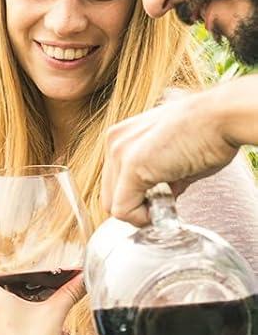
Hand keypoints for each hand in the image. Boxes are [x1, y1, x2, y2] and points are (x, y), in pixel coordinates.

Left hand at [102, 84, 250, 222]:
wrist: (224, 116)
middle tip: (165, 207)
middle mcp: (115, 141)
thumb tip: (162, 199)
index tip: (162, 200)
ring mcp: (120, 152)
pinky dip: (142, 218)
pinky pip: (123, 209)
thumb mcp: (175, 157)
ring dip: (140, 214)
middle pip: (110, 194)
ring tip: (168, 205)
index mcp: (122, 137)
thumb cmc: (210, 133)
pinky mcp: (132, 166)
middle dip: (136, 208)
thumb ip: (160, 178)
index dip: (136, 199)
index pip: (114, 182)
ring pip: (114, 204)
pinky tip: (164, 210)